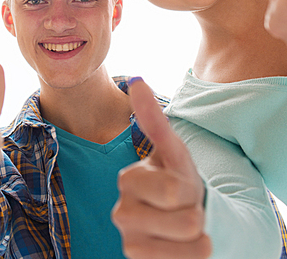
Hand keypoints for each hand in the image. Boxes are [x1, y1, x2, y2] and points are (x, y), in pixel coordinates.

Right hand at [113, 78, 211, 258]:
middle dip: (196, 212)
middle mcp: (122, 211)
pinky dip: (194, 255)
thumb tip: (137, 80)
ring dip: (199, 236)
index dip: (190, 188)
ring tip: (185, 227)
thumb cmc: (178, 182)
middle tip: (185, 207)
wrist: (183, 220)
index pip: (174, 191)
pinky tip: (183, 247)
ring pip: (188, 244)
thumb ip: (154, 120)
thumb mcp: (173, 152)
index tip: (181, 184)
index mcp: (128, 180)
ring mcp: (129, 240)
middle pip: (185, 220)